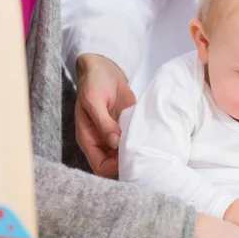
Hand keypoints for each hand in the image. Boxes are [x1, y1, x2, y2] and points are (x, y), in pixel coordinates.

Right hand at [75, 54, 135, 176]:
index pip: (100, 167)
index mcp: (89, 139)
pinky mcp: (127, 128)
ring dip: (137, 152)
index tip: (127, 154)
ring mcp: (115, 136)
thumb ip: (103, 122)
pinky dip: (141, 142)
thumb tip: (114, 142)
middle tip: (142, 150)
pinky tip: (149, 136)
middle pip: (115, 166)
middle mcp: (102, 142)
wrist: (105, 70)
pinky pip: (134, 142)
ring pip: (127, 155)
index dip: (113, 166)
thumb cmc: (94, 83)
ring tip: (146, 143)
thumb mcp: (94, 100)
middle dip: (128, 161)